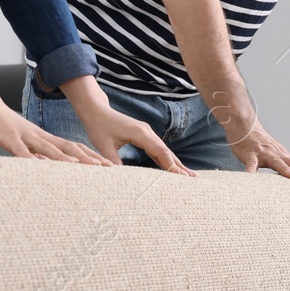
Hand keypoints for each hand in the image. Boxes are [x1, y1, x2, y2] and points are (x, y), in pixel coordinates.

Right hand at [0, 104, 110, 165]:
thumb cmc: (10, 131)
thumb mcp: (29, 145)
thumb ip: (41, 156)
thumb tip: (55, 170)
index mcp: (47, 140)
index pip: (74, 148)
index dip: (91, 156)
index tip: (107, 166)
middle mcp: (41, 137)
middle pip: (68, 148)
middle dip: (86, 158)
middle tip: (104, 168)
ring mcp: (27, 137)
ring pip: (48, 148)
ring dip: (63, 157)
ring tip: (78, 166)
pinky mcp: (11, 139)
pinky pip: (21, 150)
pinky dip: (29, 158)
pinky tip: (36, 166)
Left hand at [76, 102, 195, 175]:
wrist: (96, 110)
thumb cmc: (98, 126)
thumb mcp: (103, 145)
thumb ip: (113, 161)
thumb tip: (119, 179)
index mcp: (140, 133)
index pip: (160, 152)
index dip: (171, 165)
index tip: (182, 177)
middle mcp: (147, 132)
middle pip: (167, 151)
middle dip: (179, 165)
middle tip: (193, 179)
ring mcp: (146, 133)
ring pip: (164, 150)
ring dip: (175, 163)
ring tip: (188, 176)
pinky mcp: (143, 136)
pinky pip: (157, 149)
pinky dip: (166, 159)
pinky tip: (172, 168)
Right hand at [225, 120, 289, 187]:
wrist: (246, 127)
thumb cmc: (262, 148)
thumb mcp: (276, 159)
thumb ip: (285, 170)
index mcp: (287, 158)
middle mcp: (279, 155)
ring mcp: (265, 154)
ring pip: (277, 161)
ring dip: (285, 169)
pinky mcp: (250, 154)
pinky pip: (251, 163)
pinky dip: (251, 171)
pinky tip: (250, 178)